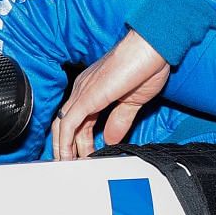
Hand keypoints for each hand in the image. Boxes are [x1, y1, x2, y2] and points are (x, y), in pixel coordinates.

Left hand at [52, 31, 170, 159]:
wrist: (152, 48)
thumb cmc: (147, 64)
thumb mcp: (132, 101)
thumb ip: (119, 120)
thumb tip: (111, 138)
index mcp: (93, 88)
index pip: (78, 119)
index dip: (79, 140)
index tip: (85, 156)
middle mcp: (84, 89)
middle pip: (67, 123)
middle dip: (69, 147)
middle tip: (74, 165)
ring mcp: (83, 92)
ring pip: (63, 125)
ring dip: (64, 148)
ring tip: (68, 166)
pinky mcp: (87, 97)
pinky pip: (69, 124)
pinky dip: (66, 142)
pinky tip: (68, 156)